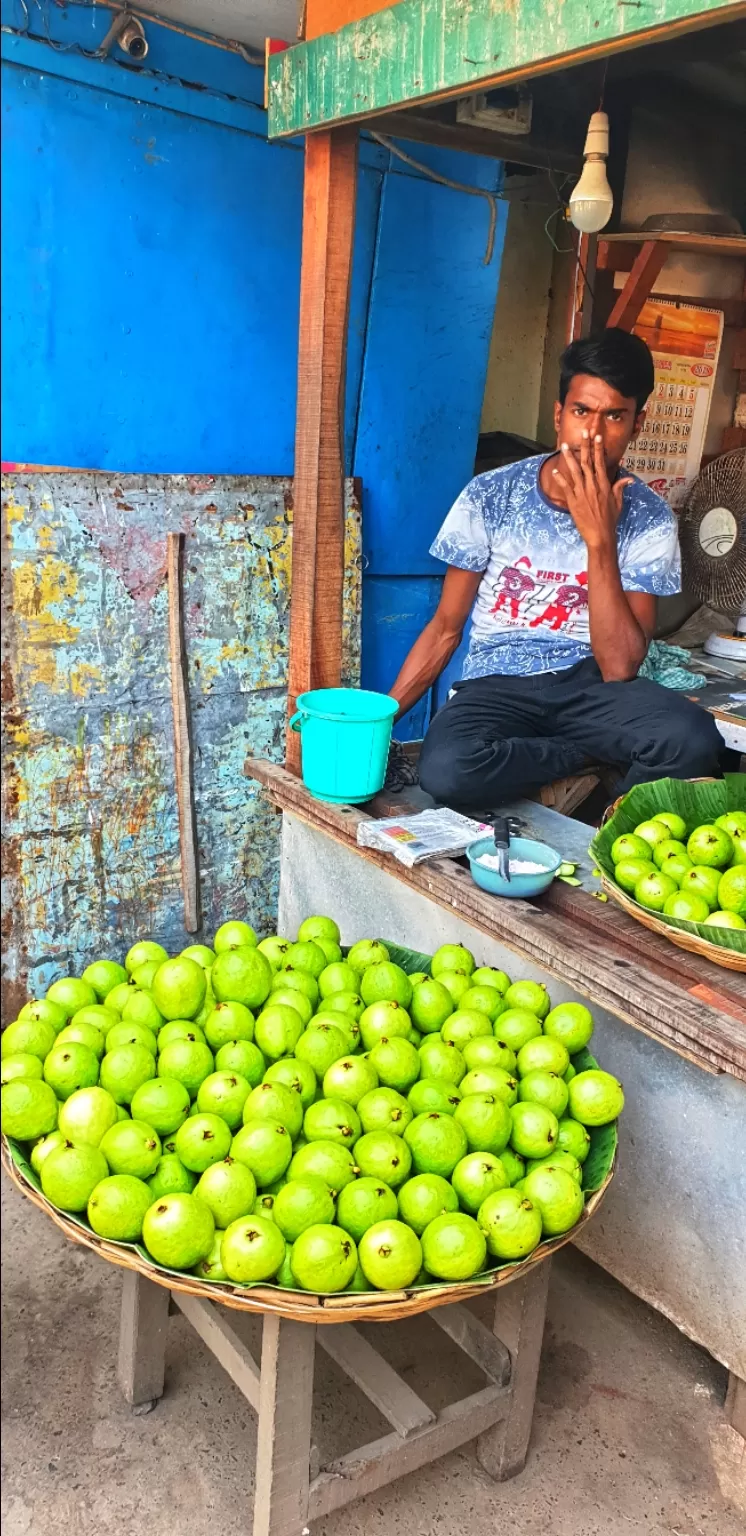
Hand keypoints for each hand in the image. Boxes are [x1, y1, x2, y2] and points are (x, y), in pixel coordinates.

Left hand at [552, 432, 631, 551]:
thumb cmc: (610, 520)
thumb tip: (629, 479)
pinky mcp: (573, 501)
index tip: (597, 437)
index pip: (601, 462)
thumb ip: (620, 488)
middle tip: (583, 433)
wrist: (600, 535)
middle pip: (587, 462)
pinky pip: (565, 486)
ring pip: (575, 471)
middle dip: (585, 446)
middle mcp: (593, 486)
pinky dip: (560, 478)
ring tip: (565, 446)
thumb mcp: (618, 503)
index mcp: (604, 485)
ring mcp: (582, 493)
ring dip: (570, 457)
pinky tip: (555, 470)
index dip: (598, 449)